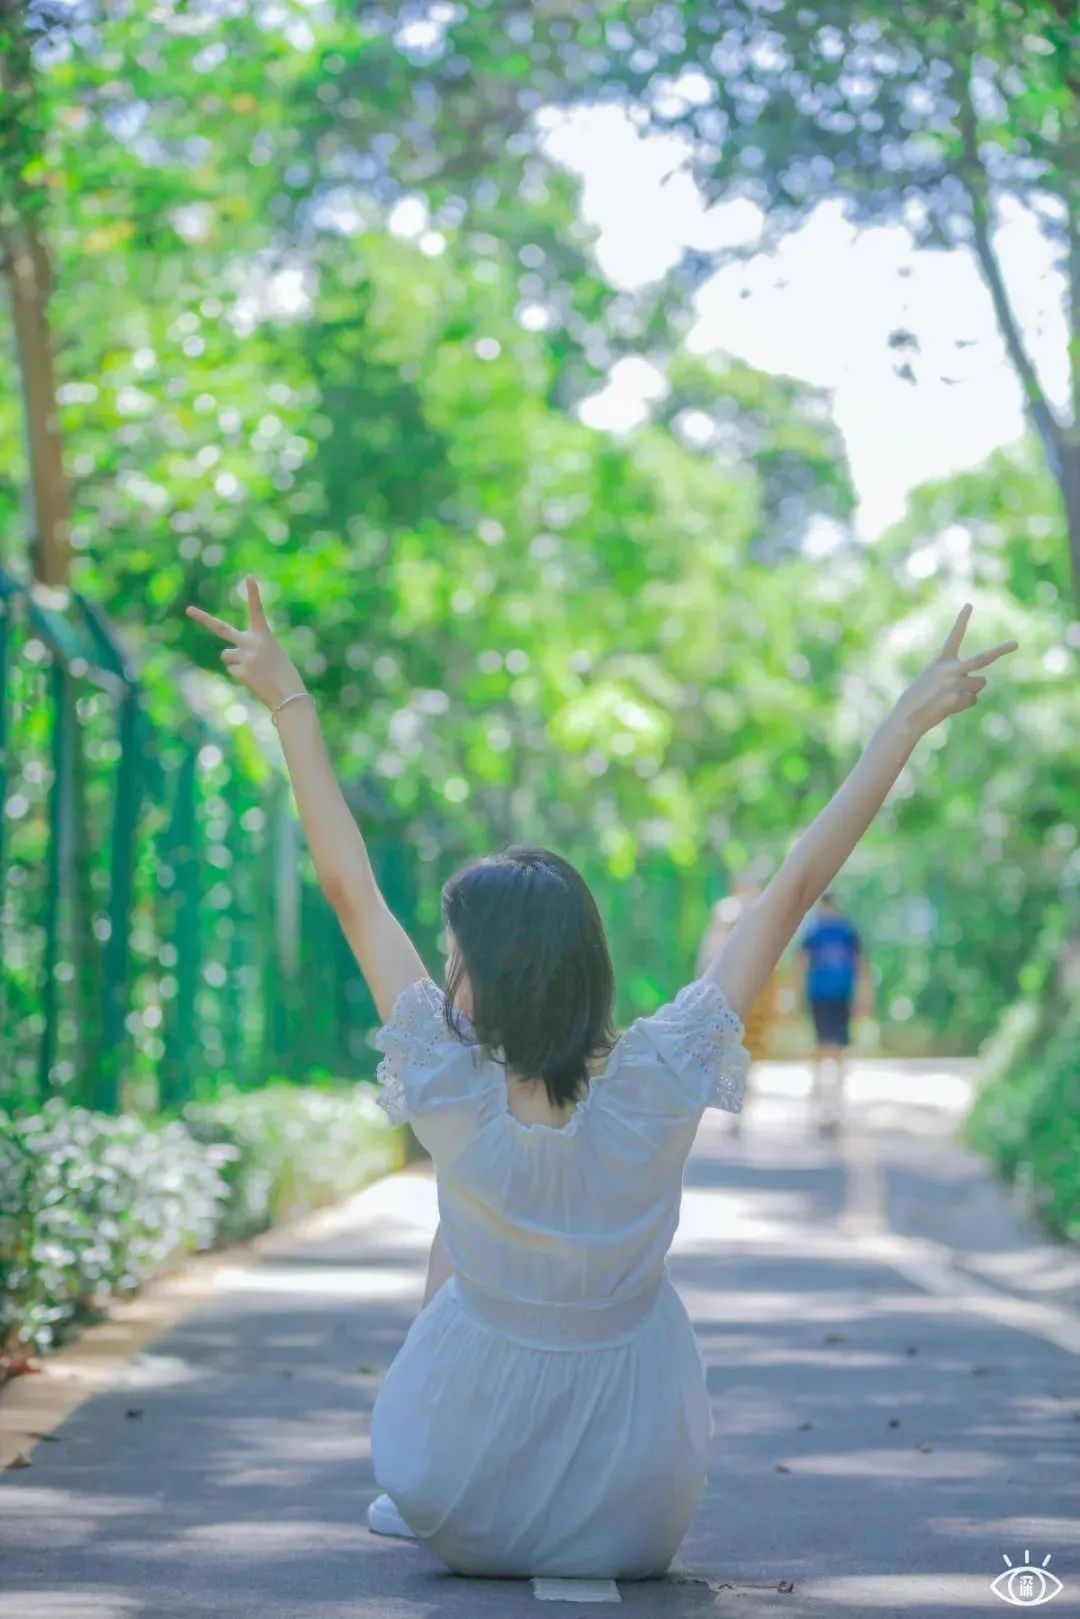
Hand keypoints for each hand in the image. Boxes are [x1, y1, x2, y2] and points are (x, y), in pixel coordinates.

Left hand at [185, 576, 305, 710]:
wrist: (290, 696)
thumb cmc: (285, 674)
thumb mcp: (271, 654)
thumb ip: (249, 648)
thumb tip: (227, 656)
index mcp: (264, 635)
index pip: (257, 610)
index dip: (253, 594)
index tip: (249, 577)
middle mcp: (251, 643)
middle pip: (221, 629)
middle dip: (203, 619)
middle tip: (188, 610)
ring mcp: (244, 657)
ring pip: (227, 657)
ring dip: (236, 662)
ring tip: (254, 671)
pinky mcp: (240, 672)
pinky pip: (232, 671)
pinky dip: (241, 676)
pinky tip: (255, 681)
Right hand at [892, 604, 1016, 737]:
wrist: (907, 715)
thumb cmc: (919, 697)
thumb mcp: (933, 678)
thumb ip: (956, 674)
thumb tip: (981, 682)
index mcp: (941, 660)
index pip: (954, 636)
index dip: (962, 620)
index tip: (969, 605)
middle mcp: (950, 669)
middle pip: (983, 658)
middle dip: (1001, 650)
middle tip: (1016, 644)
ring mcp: (955, 683)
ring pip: (980, 684)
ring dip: (970, 691)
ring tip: (950, 696)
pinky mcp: (958, 698)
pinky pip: (972, 700)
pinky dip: (963, 704)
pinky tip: (948, 706)